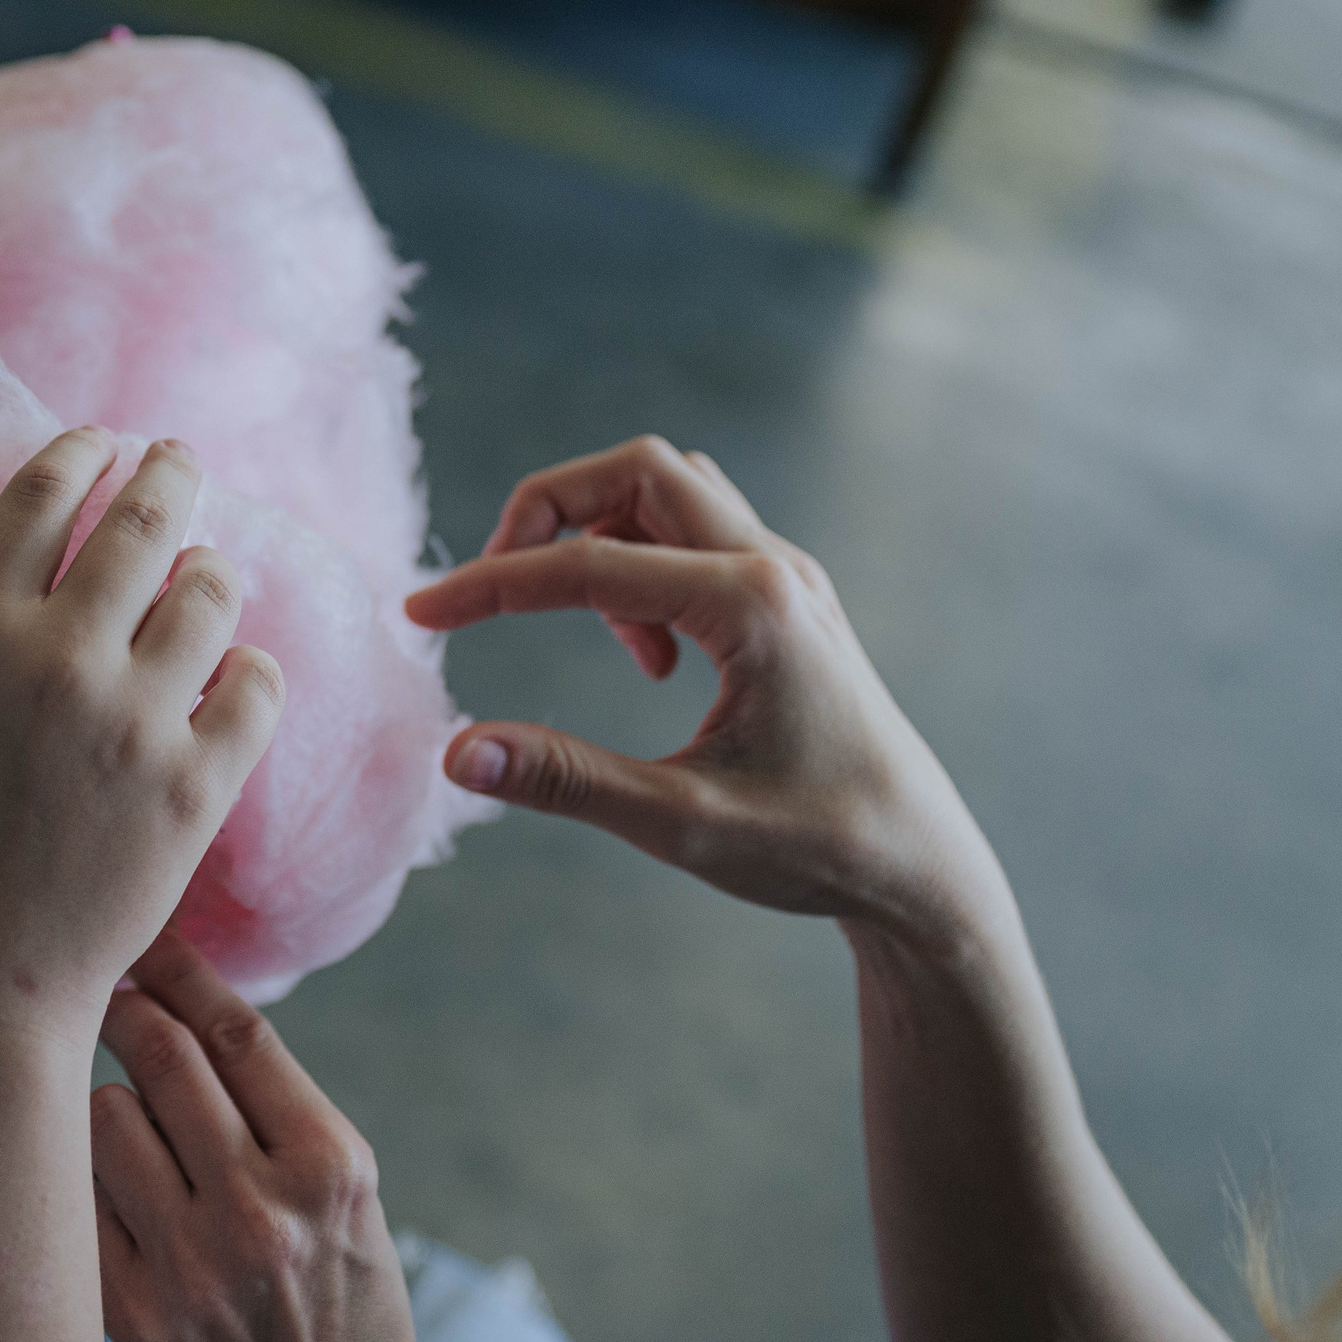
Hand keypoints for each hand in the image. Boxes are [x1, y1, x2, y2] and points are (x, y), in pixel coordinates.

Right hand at [0, 431, 284, 1024]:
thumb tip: (30, 604)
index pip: (42, 497)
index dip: (82, 454)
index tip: (105, 441)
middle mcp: (59, 656)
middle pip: (142, 521)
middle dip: (169, 474)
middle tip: (181, 460)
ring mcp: (136, 717)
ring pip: (212, 591)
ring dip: (212, 576)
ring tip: (207, 582)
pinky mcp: (198, 783)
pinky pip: (259, 684)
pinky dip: (252, 673)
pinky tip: (237, 681)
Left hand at [92, 934, 419, 1341]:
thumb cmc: (345, 1313)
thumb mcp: (352, 1206)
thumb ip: (283, 1115)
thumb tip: (192, 1015)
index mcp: (330, 1167)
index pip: (238, 1032)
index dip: (183, 971)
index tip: (150, 941)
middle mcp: (261, 1207)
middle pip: (160, 1055)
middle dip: (126, 1012)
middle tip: (108, 1000)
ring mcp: (193, 1263)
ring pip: (103, 1117)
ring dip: (103, 1104)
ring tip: (124, 1128)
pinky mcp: (137, 1314)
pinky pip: (76, 1203)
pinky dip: (78, 1181)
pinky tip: (94, 1188)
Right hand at [405, 436, 997, 932]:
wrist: (922, 871)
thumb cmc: (817, 848)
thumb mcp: (681, 823)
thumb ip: (565, 779)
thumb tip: (455, 752)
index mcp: (751, 607)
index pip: (590, 563)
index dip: (490, 585)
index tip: (419, 614)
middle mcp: (775, 569)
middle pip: (637, 470)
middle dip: (547, 511)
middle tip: (491, 587)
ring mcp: (788, 577)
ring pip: (671, 491)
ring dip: (601, 532)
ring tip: (585, 629)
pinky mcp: (788, 600)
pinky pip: (697, 535)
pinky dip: (642, 565)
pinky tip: (648, 660)